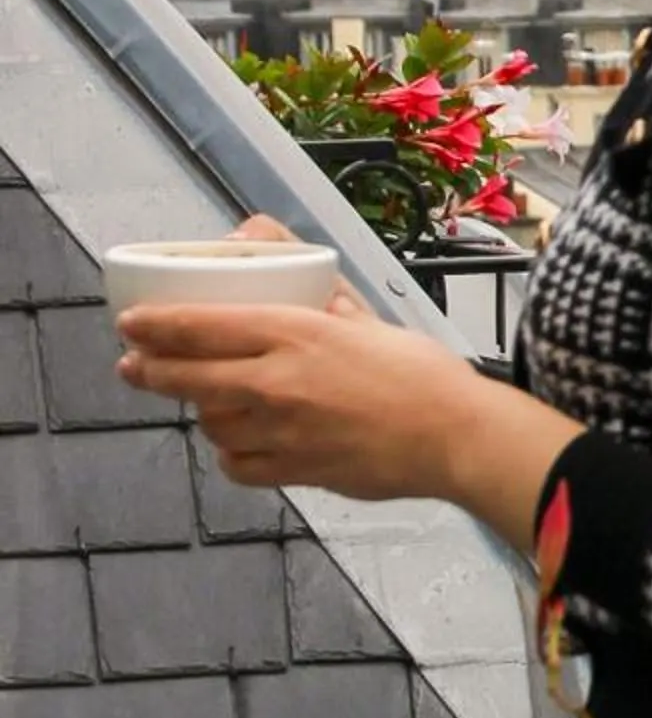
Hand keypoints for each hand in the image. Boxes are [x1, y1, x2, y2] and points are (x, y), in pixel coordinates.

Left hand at [122, 212, 585, 554]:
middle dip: (148, 370)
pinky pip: (236, 464)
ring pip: (209, 421)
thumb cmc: (420, 372)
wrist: (453, 436)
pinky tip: (245, 440)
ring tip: (209, 400)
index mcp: (296, 333)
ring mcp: (278, 431)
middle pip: (184, 376)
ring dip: (203, 409)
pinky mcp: (290, 471)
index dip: (155, 325)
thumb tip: (279, 245)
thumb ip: (320, 290)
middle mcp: (275, 382)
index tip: (131, 323)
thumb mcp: (369, 316)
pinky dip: (233, 452)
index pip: (200, 325)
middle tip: (134, 365)